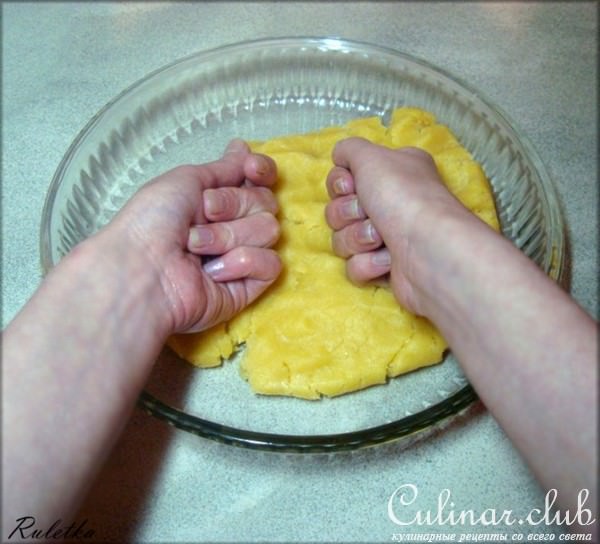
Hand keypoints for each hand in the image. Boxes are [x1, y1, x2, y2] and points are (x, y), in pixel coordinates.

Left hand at [104, 139, 280, 332]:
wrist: (144, 270)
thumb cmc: (153, 221)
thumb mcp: (186, 180)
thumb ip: (223, 168)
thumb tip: (243, 148)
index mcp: (218, 199)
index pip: (261, 180)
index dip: (262, 171)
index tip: (249, 169)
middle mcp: (233, 225)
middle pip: (266, 202)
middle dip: (234, 205)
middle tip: (203, 215)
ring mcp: (242, 255)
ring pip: (269, 230)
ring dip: (229, 236)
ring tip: (196, 250)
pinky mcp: (249, 285)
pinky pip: (270, 264)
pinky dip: (242, 264)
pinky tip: (213, 273)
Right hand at [324, 138, 467, 313]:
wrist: (428, 250)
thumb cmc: (402, 197)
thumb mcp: (371, 157)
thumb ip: (349, 149)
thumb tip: (340, 155)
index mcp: (391, 174)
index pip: (343, 179)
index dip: (340, 185)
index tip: (351, 186)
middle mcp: (390, 204)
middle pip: (338, 210)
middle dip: (347, 213)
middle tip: (368, 213)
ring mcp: (387, 239)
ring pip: (342, 240)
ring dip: (358, 238)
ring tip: (381, 240)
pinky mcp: (384, 269)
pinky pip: (354, 266)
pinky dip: (368, 263)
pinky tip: (389, 260)